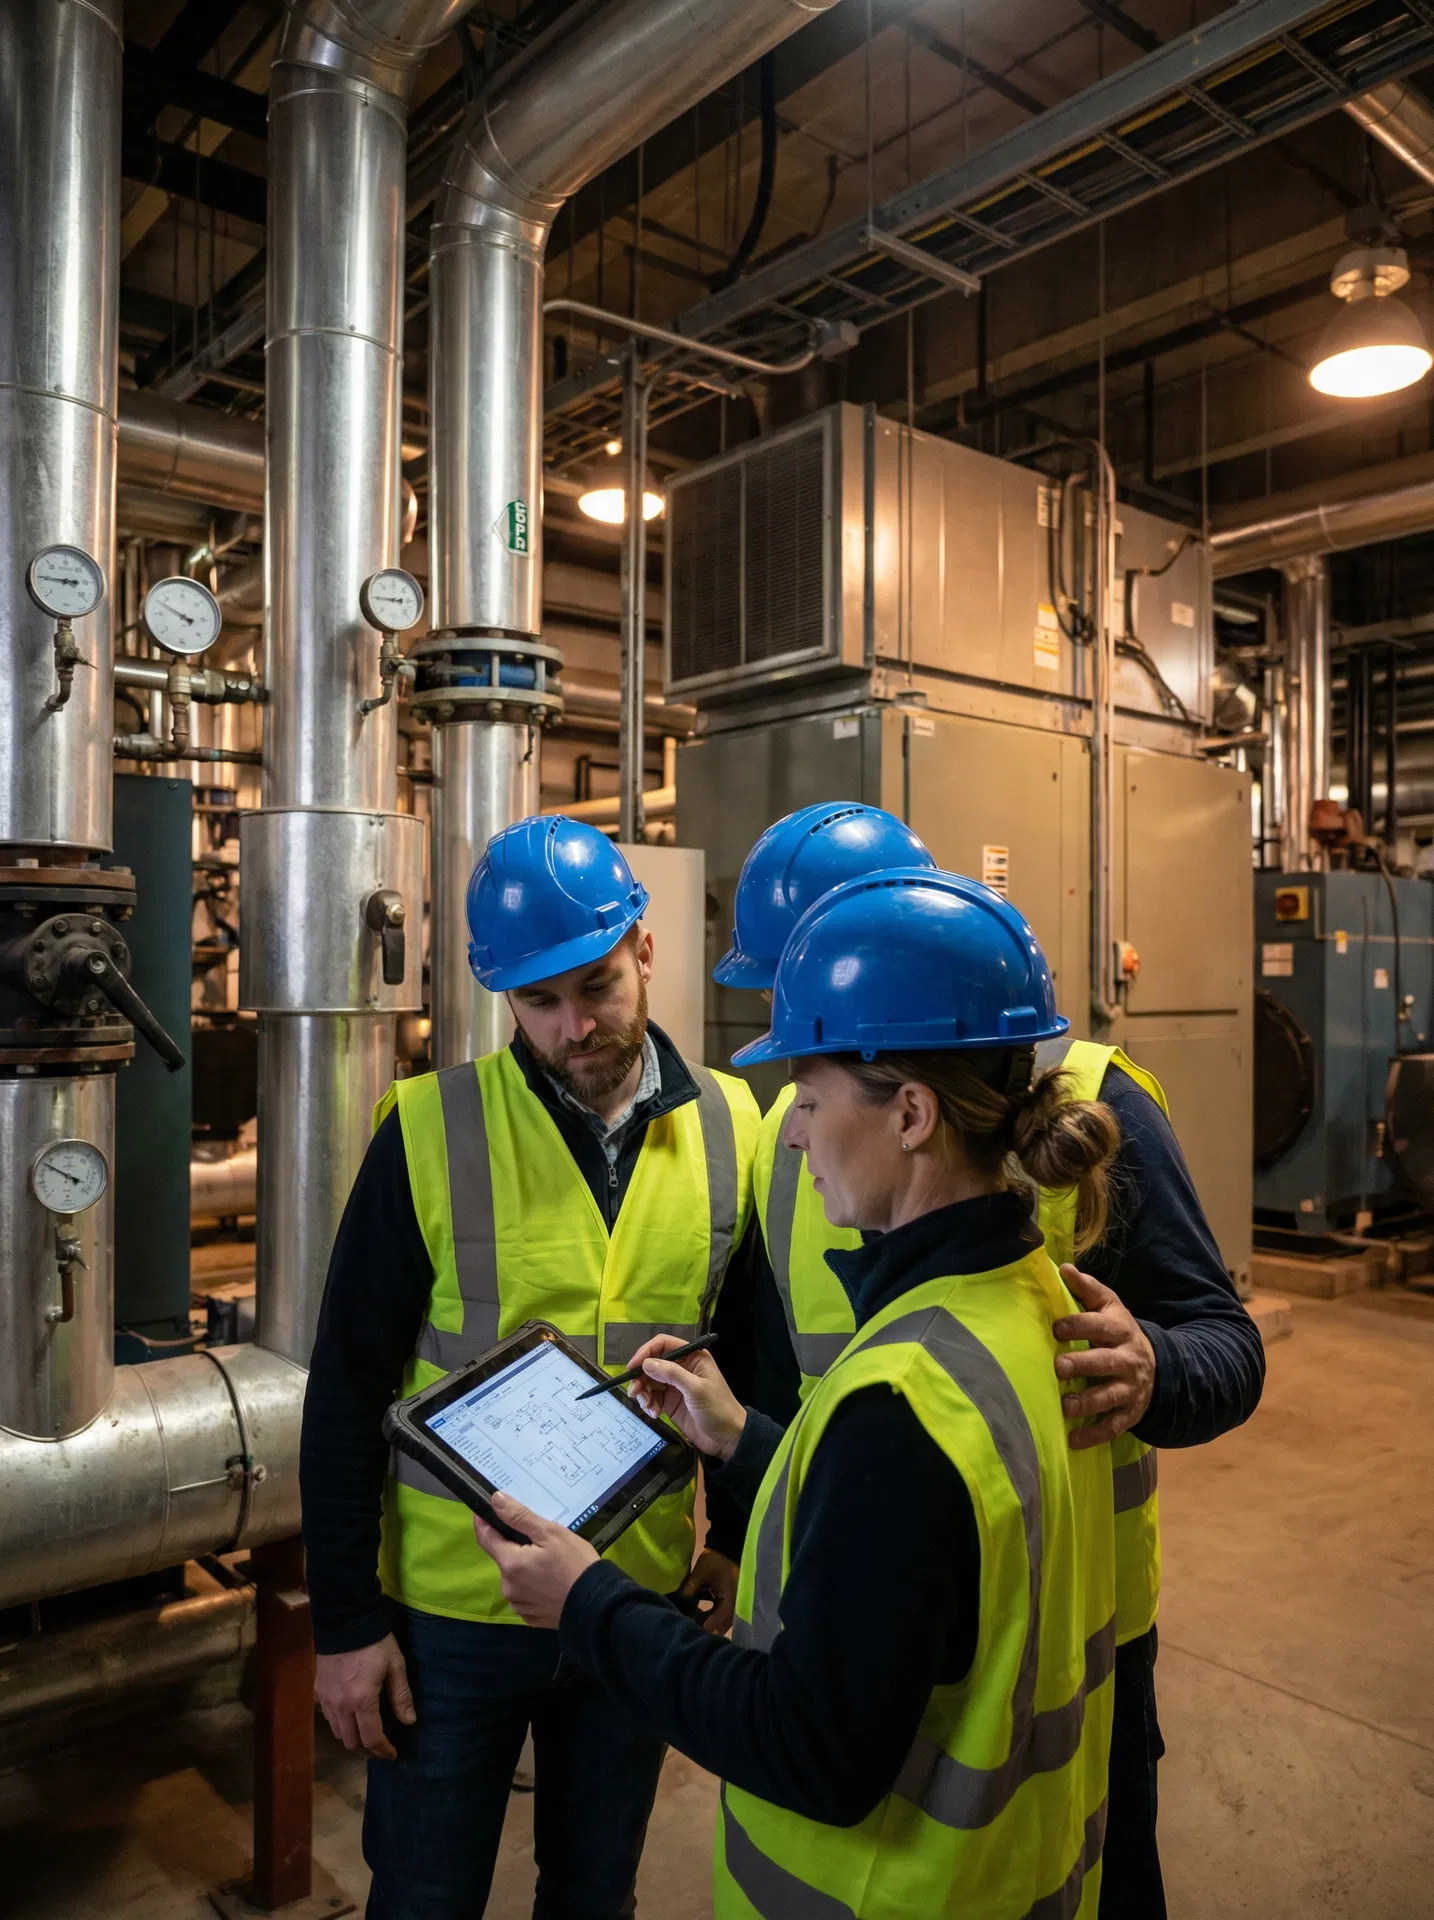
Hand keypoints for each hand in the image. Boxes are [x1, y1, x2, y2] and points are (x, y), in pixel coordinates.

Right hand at [314, 1632, 414, 1760]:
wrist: (345, 1620)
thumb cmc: (376, 1642)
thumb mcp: (395, 1665)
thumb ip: (401, 1696)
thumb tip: (409, 1722)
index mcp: (362, 1701)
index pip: (372, 1738)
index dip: (383, 1750)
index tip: (392, 1754)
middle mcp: (341, 1706)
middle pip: (351, 1742)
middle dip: (366, 1745)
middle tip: (380, 1738)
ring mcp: (326, 1699)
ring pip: (337, 1732)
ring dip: (351, 1734)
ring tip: (365, 1726)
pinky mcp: (318, 1690)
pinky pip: (328, 1717)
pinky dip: (339, 1721)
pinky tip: (350, 1711)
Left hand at [473, 1492, 598, 1628]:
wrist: (597, 1604)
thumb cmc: (575, 1564)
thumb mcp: (550, 1533)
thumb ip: (519, 1517)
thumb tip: (495, 1500)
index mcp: (510, 1564)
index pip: (485, 1537)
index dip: (483, 1521)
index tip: (484, 1510)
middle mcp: (508, 1587)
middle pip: (503, 1558)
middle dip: (513, 1546)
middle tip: (537, 1537)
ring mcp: (519, 1605)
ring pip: (514, 1577)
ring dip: (523, 1567)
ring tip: (548, 1561)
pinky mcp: (530, 1617)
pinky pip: (525, 1594)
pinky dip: (532, 1585)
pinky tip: (550, 1581)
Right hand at [625, 1334, 745, 1461]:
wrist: (727, 1438)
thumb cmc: (718, 1409)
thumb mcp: (696, 1389)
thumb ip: (672, 1374)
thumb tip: (646, 1363)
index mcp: (693, 1357)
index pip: (663, 1345)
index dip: (646, 1352)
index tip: (632, 1366)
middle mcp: (682, 1368)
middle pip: (652, 1364)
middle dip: (641, 1378)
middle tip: (635, 1392)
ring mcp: (675, 1385)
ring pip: (649, 1382)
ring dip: (644, 1394)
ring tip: (648, 1407)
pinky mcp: (670, 1402)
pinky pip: (652, 1398)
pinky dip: (649, 1405)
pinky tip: (655, 1414)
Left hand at [681, 1548, 738, 1635]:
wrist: (729, 1551)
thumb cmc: (718, 1560)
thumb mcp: (703, 1570)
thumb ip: (689, 1587)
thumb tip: (675, 1603)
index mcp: (729, 1606)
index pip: (711, 1627)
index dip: (696, 1629)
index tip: (681, 1625)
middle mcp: (732, 1614)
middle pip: (712, 1630)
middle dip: (696, 1626)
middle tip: (680, 1619)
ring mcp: (730, 1612)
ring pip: (713, 1625)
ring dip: (699, 1621)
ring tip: (684, 1612)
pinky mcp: (726, 1608)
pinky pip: (714, 1618)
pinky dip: (704, 1615)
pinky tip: (693, 1608)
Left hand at [1053, 1265, 1156, 1450]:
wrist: (1157, 1366)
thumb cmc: (1119, 1332)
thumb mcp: (1110, 1308)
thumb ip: (1087, 1289)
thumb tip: (1063, 1267)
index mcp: (1121, 1330)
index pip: (1101, 1326)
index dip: (1080, 1326)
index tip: (1057, 1328)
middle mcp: (1128, 1360)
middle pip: (1106, 1363)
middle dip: (1083, 1365)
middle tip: (1058, 1367)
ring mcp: (1130, 1389)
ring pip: (1110, 1397)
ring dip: (1088, 1403)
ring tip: (1065, 1407)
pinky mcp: (1130, 1413)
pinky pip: (1113, 1426)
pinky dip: (1095, 1435)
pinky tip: (1073, 1440)